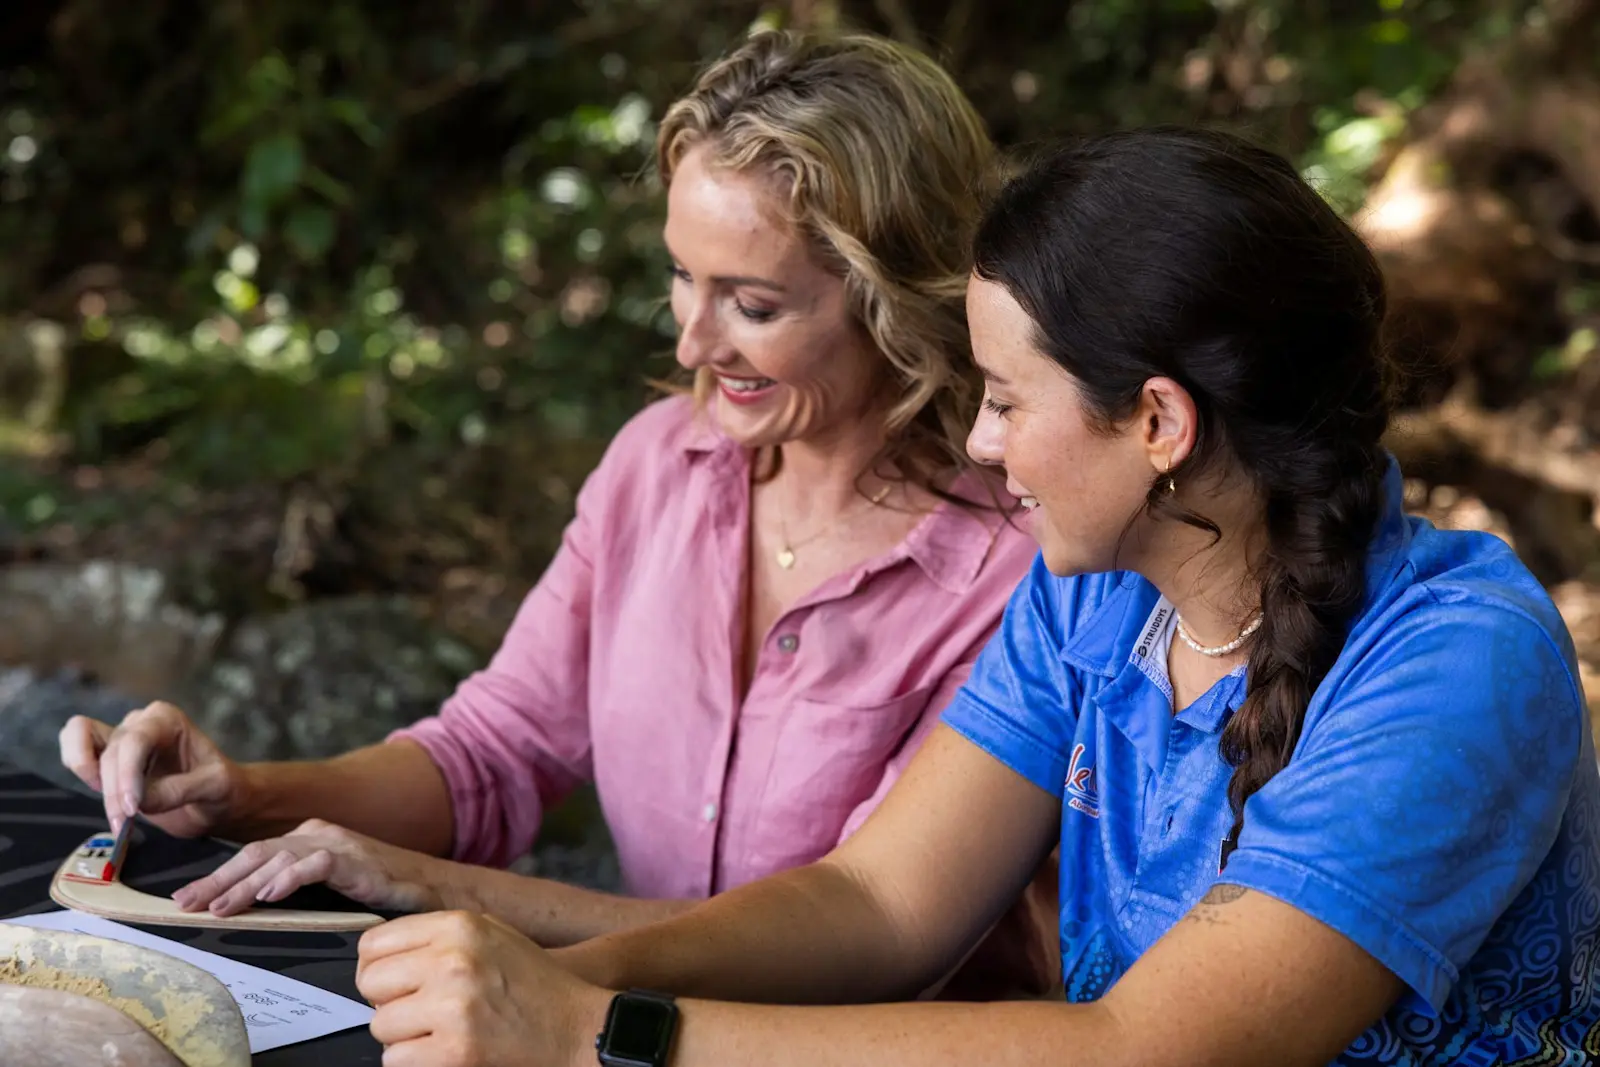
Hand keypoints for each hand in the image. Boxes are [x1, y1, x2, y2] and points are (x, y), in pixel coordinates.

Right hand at [58, 701, 245, 837]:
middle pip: (110, 752)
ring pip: (83, 747)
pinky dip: (80, 771)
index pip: (135, 742)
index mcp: (167, 719)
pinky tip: (104, 798)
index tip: (132, 808)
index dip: (127, 775)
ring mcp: (121, 739)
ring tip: (116, 814)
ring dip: (92, 781)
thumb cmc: (224, 788)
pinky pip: (77, 752)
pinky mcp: (108, 760)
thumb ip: (179, 790)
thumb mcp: (215, 788)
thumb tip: (137, 801)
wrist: (220, 801)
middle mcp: (141, 722)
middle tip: (125, 823)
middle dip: (115, 791)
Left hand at [172, 819, 447, 915]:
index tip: (186, 901)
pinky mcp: (356, 859)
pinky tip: (270, 895)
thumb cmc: (380, 893)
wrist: (431, 888)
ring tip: (219, 906)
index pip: (252, 856)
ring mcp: (337, 844)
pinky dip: (290, 877)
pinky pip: (316, 863)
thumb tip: (246, 907)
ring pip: (278, 858)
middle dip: (217, 880)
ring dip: (244, 884)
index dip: (217, 877)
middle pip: (256, 854)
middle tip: (185, 904)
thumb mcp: (329, 890)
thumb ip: (295, 889)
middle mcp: (317, 835)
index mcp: (308, 839)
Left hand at [357, 911, 607, 1066]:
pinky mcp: (455, 1052)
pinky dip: (415, 1061)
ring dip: (403, 1035)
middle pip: (369, 983)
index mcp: (459, 926)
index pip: (373, 944)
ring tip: (439, 1031)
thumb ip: (437, 936)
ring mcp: (453, 1007)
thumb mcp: (491, 934)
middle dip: (389, 1001)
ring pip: (380, 1026)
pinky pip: (395, 1060)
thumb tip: (380, 953)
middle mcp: (452, 960)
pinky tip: (444, 1051)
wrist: (576, 1028)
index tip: (395, 982)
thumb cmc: (534, 984)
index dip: (379, 967)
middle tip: (420, 1010)